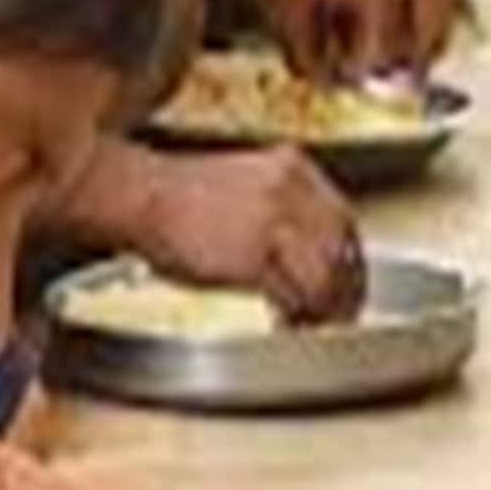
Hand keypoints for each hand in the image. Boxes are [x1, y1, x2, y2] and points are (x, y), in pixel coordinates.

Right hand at [139, 146, 365, 320]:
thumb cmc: (176, 196)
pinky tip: (287, 321)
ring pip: (324, 274)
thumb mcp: (243, 182)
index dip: (350, 254)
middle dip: (347, 286)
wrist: (140, 195)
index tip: (350, 276)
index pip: (342, 217)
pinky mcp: (255, 257)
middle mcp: (290, 191)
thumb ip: (279, 207)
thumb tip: (302, 250)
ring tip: (314, 322)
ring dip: (324, 306)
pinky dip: (295, 313)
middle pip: (341, 247)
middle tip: (342, 310)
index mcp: (292, 167)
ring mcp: (274, 223)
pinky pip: (292, 293)